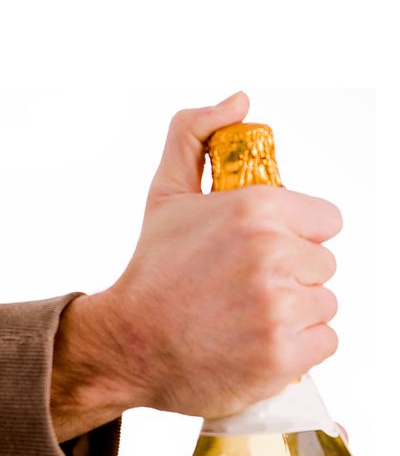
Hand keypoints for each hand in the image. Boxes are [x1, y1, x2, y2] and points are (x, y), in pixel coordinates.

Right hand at [51, 92, 341, 439]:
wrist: (129, 345)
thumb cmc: (151, 273)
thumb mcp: (166, 196)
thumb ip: (195, 136)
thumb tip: (239, 100)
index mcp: (255, 209)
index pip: (324, 220)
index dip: (294, 236)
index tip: (260, 253)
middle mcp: (273, 255)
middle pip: (324, 264)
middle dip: (291, 276)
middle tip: (242, 289)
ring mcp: (281, 309)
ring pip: (325, 304)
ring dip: (294, 313)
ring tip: (245, 318)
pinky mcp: (285, 355)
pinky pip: (325, 342)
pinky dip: (297, 348)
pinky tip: (255, 343)